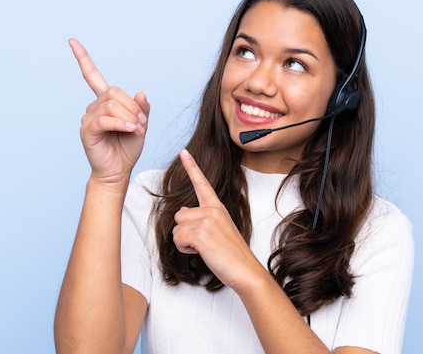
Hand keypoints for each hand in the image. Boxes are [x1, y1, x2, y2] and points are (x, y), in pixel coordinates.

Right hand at [70, 39, 150, 187]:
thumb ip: (141, 108)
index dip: (83, 58)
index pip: (92, 76)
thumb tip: (140, 93)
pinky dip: (121, 123)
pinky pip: (105, 119)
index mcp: (105, 103)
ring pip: (111, 105)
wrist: (119, 171)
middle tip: (141, 123)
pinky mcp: (87, 130)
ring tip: (137, 130)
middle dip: (132, 107)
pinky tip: (131, 130)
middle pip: (114, 92)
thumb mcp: (141, 124)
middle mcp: (94, 107)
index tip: (72, 41)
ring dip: (129, 117)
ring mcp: (88, 118)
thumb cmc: (127, 148)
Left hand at [173, 149, 261, 289]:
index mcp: (218, 208)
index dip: (191, 167)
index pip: (202, 183)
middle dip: (185, 231)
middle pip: (179, 214)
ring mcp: (207, 220)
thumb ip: (202, 218)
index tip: (183, 152)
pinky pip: (178, 239)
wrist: (245, 270)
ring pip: (177, 227)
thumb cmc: (232, 254)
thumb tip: (183, 211)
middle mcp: (212, 210)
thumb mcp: (219, 230)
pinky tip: (201, 252)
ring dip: (185, 241)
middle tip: (204, 242)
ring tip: (204, 248)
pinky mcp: (200, 233)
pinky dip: (185, 249)